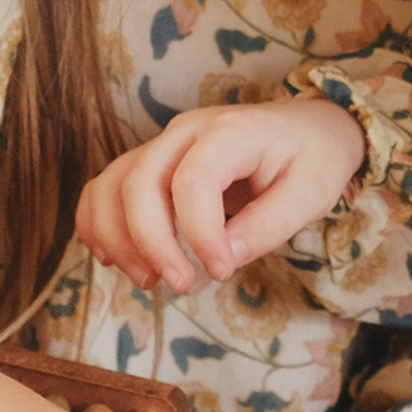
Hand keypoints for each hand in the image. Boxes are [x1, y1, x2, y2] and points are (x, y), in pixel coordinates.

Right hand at [76, 97, 366, 293]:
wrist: (307, 127)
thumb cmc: (312, 157)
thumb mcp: (311, 193)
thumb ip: (270, 225)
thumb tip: (224, 256)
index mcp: (230, 132)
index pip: (193, 180)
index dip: (199, 233)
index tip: (221, 272)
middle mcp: (185, 131)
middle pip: (139, 182)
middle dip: (149, 241)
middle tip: (179, 284)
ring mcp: (162, 144)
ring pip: (112, 186)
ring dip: (117, 238)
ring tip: (149, 279)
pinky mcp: (151, 163)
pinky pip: (104, 188)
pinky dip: (98, 225)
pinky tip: (117, 259)